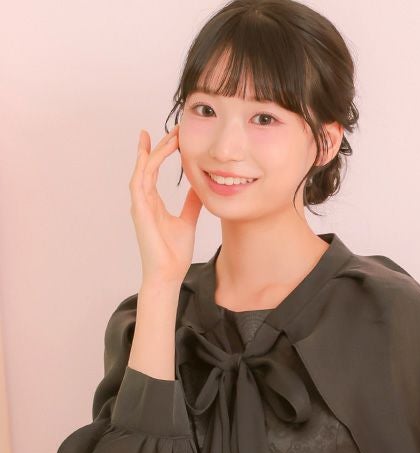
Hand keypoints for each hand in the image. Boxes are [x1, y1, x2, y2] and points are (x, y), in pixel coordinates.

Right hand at [129, 125, 202, 284]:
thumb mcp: (188, 220)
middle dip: (160, 145)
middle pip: (148, 164)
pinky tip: (151, 153)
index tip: (174, 136)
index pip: (155, 169)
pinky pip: (138, 183)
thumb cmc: (175, 253)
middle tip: (174, 128)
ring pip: (143, 169)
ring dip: (154, 151)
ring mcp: (140, 205)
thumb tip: (198, 186)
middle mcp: (144, 200)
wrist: (168, 274)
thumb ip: (191, 203)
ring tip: (167, 136)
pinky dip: (143, 167)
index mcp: (154, 202)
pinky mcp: (139, 211)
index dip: (163, 151)